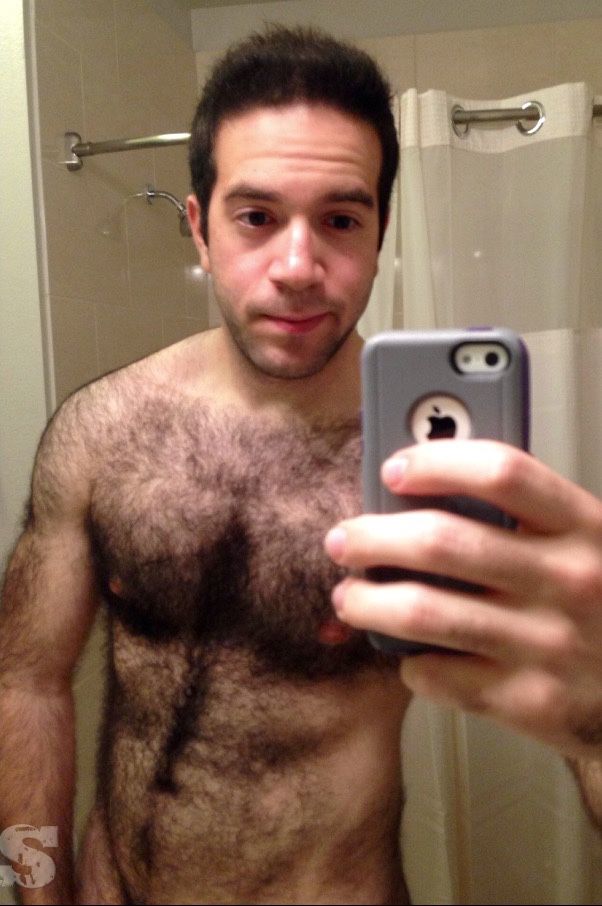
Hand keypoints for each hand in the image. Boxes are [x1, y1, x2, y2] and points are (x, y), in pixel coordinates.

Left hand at [325, 440, 601, 760]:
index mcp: (584, 527)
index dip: (435, 462)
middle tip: (345, 541)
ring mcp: (548, 644)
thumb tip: (422, 493)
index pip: (501, 471)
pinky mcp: (527, 700)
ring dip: (367, 602)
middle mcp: (569, 580)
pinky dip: (407, 662)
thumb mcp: (585, 545)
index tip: (394, 470)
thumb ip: (523, 518)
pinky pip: (435, 674)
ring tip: (350, 598)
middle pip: (441, 541)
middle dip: (372, 537)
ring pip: (421, 612)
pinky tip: (409, 654)